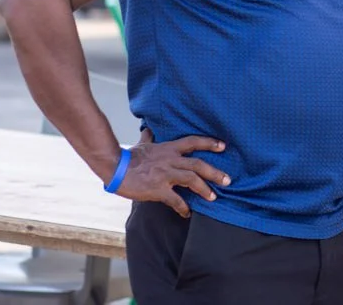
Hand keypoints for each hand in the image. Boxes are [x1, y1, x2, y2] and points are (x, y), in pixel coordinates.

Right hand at [116, 128, 230, 217]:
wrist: (115, 168)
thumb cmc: (129, 156)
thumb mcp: (143, 144)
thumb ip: (149, 137)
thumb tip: (148, 130)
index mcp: (169, 148)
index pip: (193, 142)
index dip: (209, 143)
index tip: (223, 146)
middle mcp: (171, 160)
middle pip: (198, 164)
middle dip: (215, 172)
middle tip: (227, 180)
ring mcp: (165, 175)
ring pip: (192, 180)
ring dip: (204, 189)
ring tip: (213, 197)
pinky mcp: (158, 189)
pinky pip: (175, 199)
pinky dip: (183, 207)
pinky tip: (187, 213)